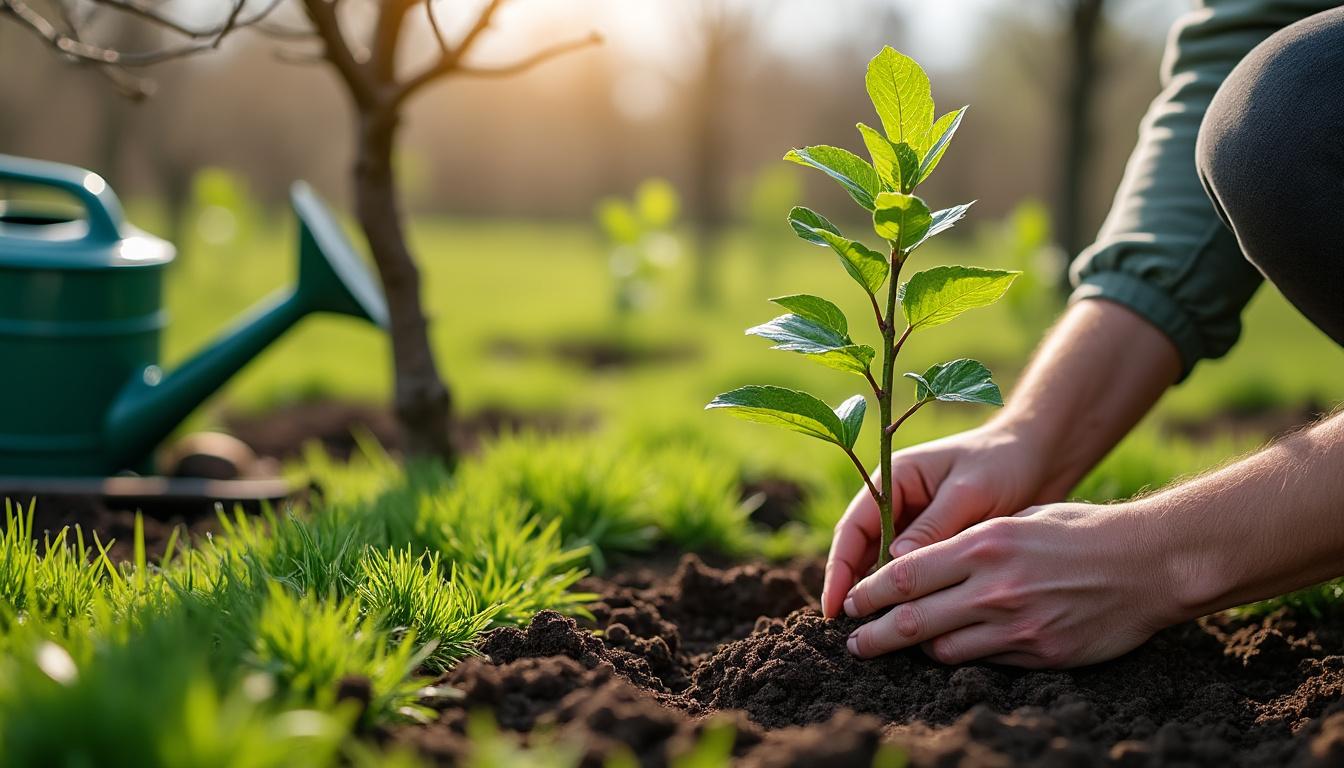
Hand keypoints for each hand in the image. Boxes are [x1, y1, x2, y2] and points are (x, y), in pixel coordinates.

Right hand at [821, 423, 1065, 618]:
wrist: (1041, 457)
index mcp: (894, 479)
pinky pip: (916, 574)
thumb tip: (897, 565)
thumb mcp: (969, 491)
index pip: (853, 528)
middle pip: (863, 552)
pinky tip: (912, 622)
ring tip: (876, 636)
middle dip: (854, 590)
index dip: (839, 569)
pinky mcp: (938, 544)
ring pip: (887, 567)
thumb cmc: (1004, 464)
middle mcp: (897, 504)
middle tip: (851, 633)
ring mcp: (916, 525)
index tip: (835, 607)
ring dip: (882, 597)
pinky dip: (912, 596)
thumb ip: (934, 526)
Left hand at [841, 502, 1183, 667]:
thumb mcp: (1016, 520)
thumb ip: (965, 542)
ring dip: (916, 650)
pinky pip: (982, 662)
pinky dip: (960, 657)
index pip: (904, 574)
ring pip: (942, 648)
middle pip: (911, 620)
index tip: (849, 602)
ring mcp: (1017, 626)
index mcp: (983, 545)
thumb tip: (914, 561)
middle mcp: (993, 588)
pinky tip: (949, 652)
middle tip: (854, 642)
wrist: (1147, 563)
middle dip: (874, 635)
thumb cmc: (1078, 531)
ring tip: (896, 649)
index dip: (867, 593)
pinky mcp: (1039, 654)